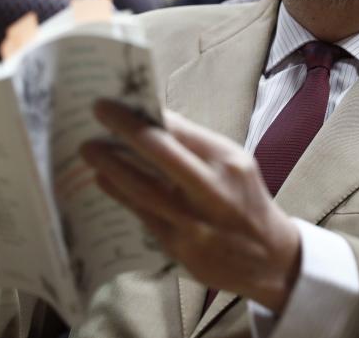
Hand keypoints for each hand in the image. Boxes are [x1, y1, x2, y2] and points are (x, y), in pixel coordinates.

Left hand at [82, 99, 300, 312]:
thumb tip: (153, 119)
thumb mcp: (235, 165)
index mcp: (229, 163)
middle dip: (127, 129)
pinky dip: (120, 194)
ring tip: (89, 147)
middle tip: (99, 110)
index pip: (182, 131)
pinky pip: (142, 214)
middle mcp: (213, 190)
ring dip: (112, 165)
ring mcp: (195, 222)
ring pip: (144, 188)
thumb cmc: (245, 200)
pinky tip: (103, 179)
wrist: (269, 258)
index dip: (149, 114)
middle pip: (162, 154)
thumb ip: (197, 146)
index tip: (121, 101)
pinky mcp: (180, 247)